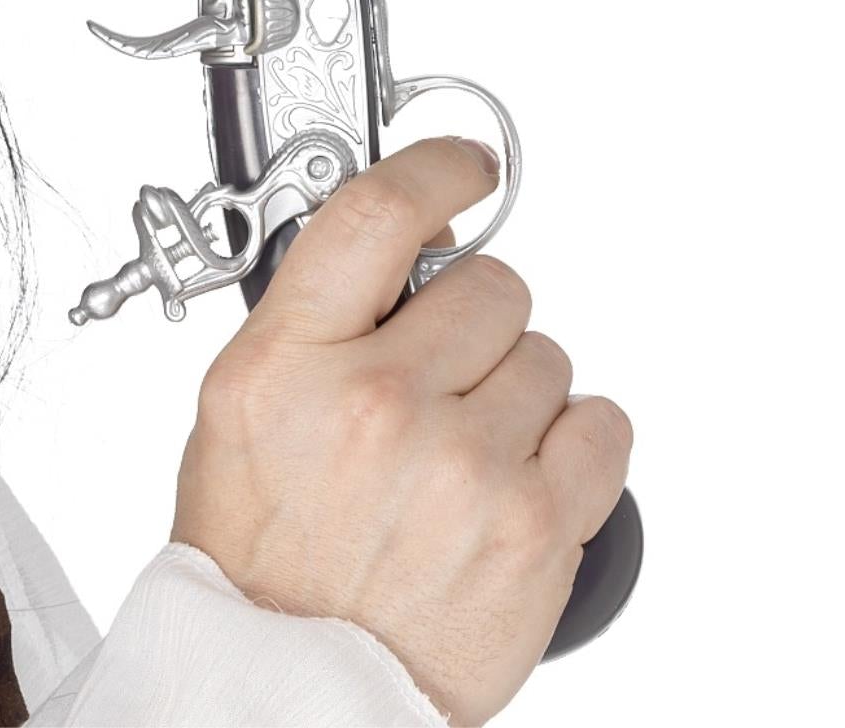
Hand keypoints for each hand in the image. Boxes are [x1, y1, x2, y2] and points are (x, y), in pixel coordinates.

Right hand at [169, 136, 632, 725]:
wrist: (285, 686)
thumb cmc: (262, 555)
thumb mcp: (242, 405)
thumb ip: (311, 315)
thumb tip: (396, 242)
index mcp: (288, 362)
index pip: (378, 214)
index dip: (437, 169)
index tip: (465, 168)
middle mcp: (376, 403)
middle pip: (488, 284)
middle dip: (475, 321)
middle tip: (440, 376)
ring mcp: (463, 464)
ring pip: (546, 355)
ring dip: (517, 390)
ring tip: (464, 449)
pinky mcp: (535, 528)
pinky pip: (602, 425)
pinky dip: (575, 443)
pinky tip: (521, 474)